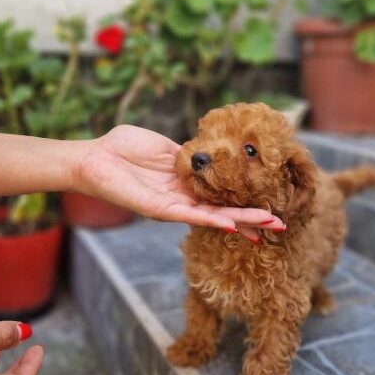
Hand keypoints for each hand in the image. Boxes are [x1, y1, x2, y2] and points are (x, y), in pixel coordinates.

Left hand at [73, 125, 284, 239]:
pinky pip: (191, 216)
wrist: (94, 158)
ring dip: (242, 222)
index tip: (269, 205)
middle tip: (280, 225)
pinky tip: (233, 226)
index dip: (245, 201)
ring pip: (215, 217)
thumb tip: (211, 152)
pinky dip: (213, 221)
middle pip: (225, 211)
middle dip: (252, 218)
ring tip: (268, 227)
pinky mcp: (160, 209)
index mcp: (188, 184)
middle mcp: (185, 199)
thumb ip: (189, 153)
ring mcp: (175, 206)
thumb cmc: (124, 148)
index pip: (223, 195)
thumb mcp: (166, 147)